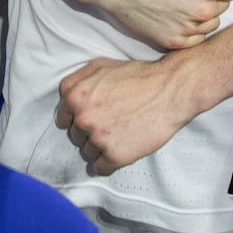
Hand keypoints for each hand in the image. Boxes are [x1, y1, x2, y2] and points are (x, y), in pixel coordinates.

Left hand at [57, 53, 199, 172]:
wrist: (170, 90)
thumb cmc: (138, 76)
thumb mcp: (102, 65)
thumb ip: (78, 79)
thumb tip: (66, 97)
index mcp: (75, 96)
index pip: (63, 118)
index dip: (78, 118)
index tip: (92, 119)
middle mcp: (82, 118)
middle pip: (76, 136)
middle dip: (90, 132)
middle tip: (112, 124)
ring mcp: (97, 138)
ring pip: (88, 152)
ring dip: (101, 148)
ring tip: (120, 135)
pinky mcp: (114, 155)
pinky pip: (100, 168)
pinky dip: (109, 163)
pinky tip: (122, 150)